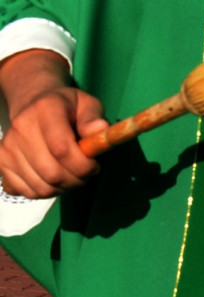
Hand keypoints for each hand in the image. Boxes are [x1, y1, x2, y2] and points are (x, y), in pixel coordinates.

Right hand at [0, 50, 106, 197]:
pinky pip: (28, 191)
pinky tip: (55, 178)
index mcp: (46, 109)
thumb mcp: (88, 105)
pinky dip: (47, 191)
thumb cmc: (68, 109)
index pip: (62, 149)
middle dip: (77, 179)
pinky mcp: (1, 161)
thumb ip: (94, 117)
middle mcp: (22, 126)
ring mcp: (8, 146)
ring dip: (64, 187)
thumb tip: (100, 129)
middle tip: (86, 171)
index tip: (94, 165)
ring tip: (72, 173)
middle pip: (52, 173)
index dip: (83, 165)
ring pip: (42, 187)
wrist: (34, 107)